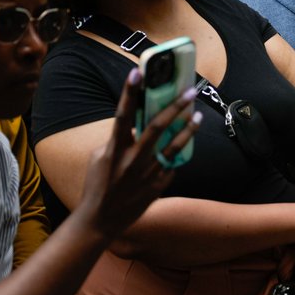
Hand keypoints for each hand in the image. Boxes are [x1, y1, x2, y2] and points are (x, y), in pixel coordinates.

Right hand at [73, 70, 199, 239]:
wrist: (100, 222)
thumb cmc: (97, 186)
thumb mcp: (101, 159)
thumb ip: (118, 140)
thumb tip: (136, 124)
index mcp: (114, 150)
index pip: (123, 115)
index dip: (129, 93)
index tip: (138, 73)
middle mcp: (131, 160)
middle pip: (157, 127)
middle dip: (175, 107)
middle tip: (190, 91)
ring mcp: (146, 174)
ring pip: (173, 147)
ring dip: (188, 130)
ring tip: (197, 116)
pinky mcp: (157, 187)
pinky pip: (170, 166)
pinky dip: (174, 156)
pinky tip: (180, 148)